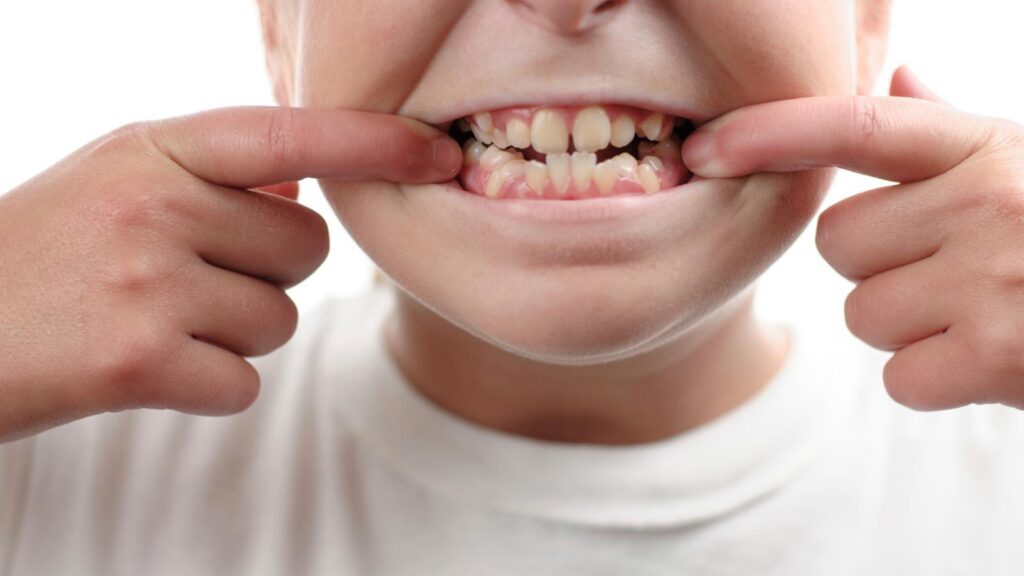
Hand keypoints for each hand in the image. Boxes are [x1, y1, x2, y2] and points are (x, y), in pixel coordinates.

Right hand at [0, 106, 460, 441]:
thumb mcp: (116, 181)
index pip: (289, 134)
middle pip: (307, 247)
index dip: (374, 142)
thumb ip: (213, 176)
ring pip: (281, 320)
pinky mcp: (139, 363)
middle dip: (270, 272)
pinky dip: (209, 385)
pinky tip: (147, 367)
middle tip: (191, 280)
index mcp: (153, 147)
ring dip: (236, 333)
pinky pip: (243, 381)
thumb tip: (304, 187)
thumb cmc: (44, 255)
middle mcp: (156, 203)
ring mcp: (147, 282)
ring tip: (157, 321)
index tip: (439, 151)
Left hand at [682, 66, 1023, 410]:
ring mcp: (991, 280)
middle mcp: (986, 202)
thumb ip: (954, 130)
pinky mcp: (995, 358)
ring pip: (861, 313)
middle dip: (876, 263)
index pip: (857, 127)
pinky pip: (898, 377)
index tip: (707, 146)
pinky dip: (933, 380)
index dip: (771, 132)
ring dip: (904, 325)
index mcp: (987, 150)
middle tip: (948, 270)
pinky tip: (988, 359)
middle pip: (838, 242)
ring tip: (978, 313)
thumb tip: (895, 81)